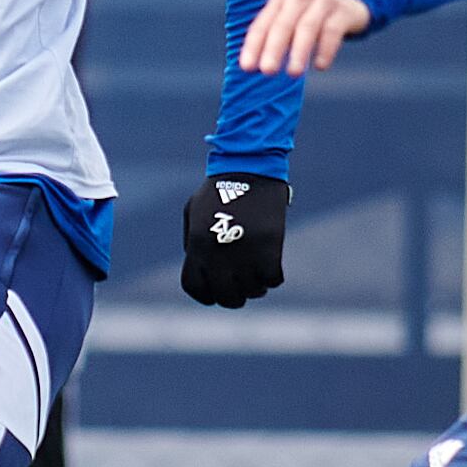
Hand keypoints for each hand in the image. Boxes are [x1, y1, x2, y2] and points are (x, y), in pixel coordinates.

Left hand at [181, 174, 289, 308]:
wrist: (249, 167)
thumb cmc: (220, 190)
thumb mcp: (194, 212)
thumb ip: (192, 243)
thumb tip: (200, 272)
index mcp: (198, 245)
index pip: (195, 287)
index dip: (206, 296)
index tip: (216, 294)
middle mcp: (219, 253)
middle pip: (226, 296)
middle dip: (234, 298)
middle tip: (242, 290)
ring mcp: (245, 252)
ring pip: (252, 291)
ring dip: (256, 288)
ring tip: (257, 278)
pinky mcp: (270, 246)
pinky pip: (273, 279)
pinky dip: (273, 278)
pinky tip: (271, 269)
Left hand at [241, 0, 370, 76]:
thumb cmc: (309, 16)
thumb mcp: (290, 18)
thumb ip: (272, 36)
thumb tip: (251, 67)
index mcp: (280, 1)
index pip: (262, 25)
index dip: (253, 46)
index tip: (247, 68)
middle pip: (283, 25)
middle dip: (274, 49)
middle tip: (268, 71)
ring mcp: (323, 2)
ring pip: (308, 27)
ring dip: (299, 51)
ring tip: (293, 73)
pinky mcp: (343, 11)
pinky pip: (332, 31)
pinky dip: (325, 50)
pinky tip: (320, 66)